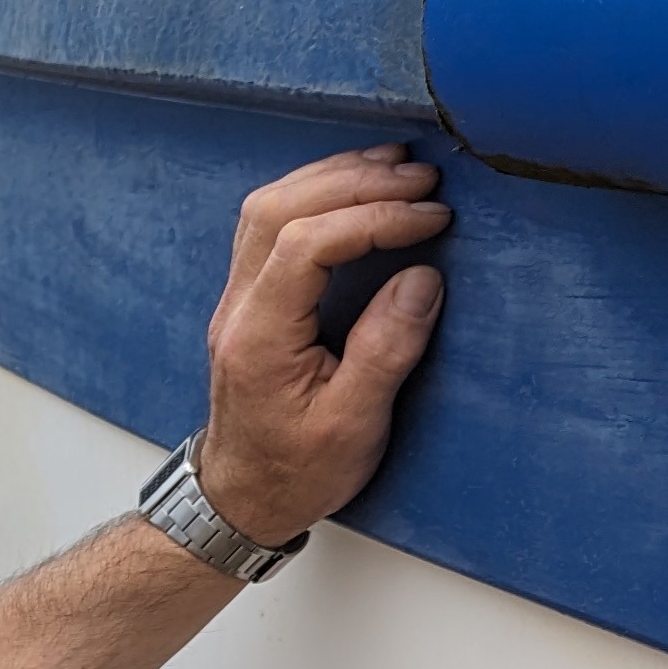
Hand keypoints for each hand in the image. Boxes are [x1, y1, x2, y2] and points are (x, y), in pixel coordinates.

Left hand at [194, 145, 450, 547]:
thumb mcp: (353, 426)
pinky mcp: (250, 301)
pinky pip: (270, 226)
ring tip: (398, 169)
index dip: (372, 217)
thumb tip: (422, 277)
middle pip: (277, 210)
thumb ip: (386, 350)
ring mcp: (236, 302)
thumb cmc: (296, 472)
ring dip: (332, 178)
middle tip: (423, 178)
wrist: (242, 499)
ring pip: (267, 209)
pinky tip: (360, 189)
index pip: (303, 243)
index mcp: (257, 339)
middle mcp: (236, 310)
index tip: (432, 217)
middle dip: (354, 182)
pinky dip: (317, 195)